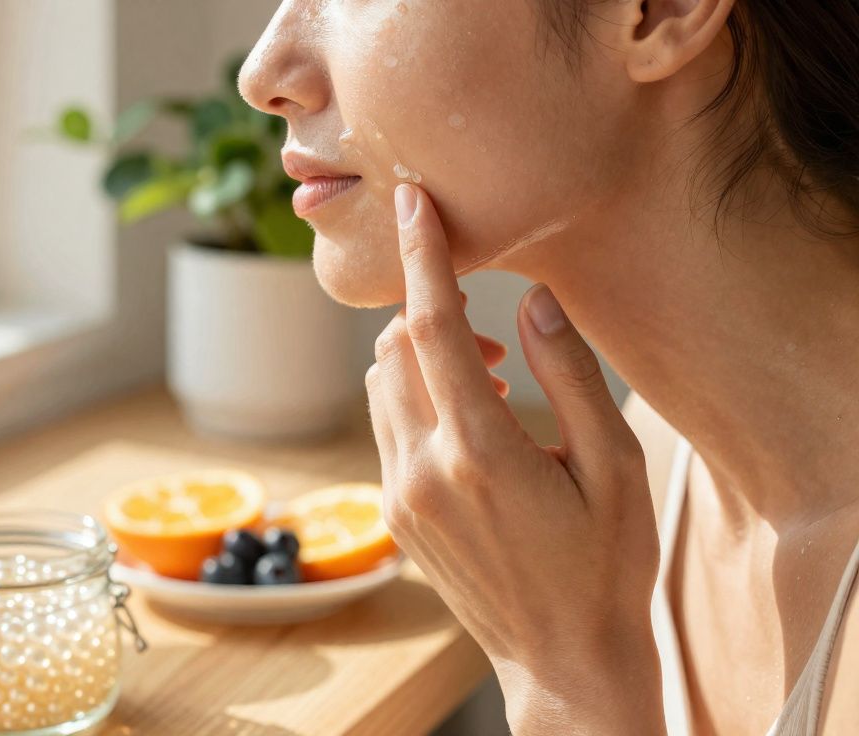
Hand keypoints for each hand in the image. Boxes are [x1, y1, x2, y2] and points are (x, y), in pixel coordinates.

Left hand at [366, 184, 663, 734]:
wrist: (565, 659)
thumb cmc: (607, 565)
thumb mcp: (616, 467)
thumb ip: (569, 377)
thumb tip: (529, 299)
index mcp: (480, 453)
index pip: (432, 329)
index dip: (423, 258)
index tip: (411, 200)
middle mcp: (422, 471)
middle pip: (393, 348)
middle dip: (431, 316)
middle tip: (494, 341)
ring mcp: (398, 496)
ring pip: (380, 385)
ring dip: (420, 359)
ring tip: (489, 385)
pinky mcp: (392, 514)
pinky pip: (384, 426)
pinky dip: (413, 399)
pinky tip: (469, 424)